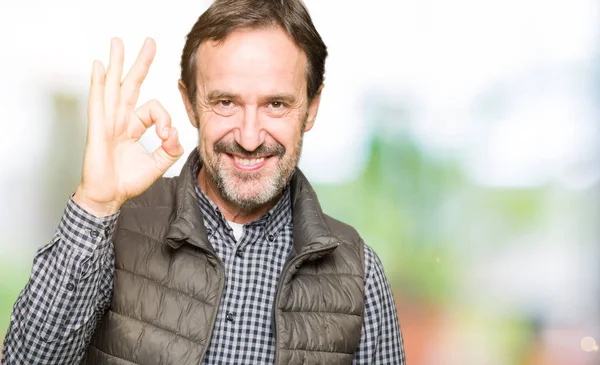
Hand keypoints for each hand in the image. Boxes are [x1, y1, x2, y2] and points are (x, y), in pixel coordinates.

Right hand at [73, 38, 183, 216]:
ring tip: (118, 42)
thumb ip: (171, 148)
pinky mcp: (99, 130)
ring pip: (113, 86)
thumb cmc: (127, 181)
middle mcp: (119, 120)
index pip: (153, 109)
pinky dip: (99, 84)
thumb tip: (175, 134)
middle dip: (140, 63)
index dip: (164, 119)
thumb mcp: (159, 163)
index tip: (167, 135)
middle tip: (149, 42)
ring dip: (116, 63)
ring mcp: (107, 122)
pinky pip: (98, 102)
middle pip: (130, 85)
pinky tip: (100, 67)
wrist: (110, 197)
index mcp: (132, 126)